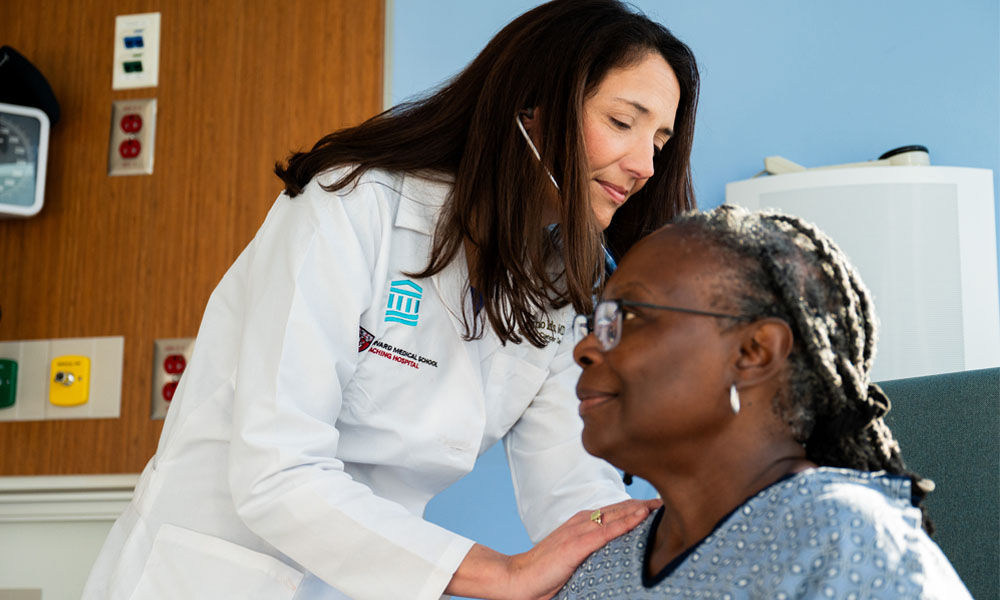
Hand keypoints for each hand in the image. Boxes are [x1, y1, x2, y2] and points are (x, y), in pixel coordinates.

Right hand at [505, 498, 659, 599]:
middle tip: (666, 501)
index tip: (658, 506)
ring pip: (617, 515)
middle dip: (644, 505)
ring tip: (661, 505)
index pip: (615, 510)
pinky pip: (606, 531)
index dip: (637, 507)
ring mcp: (579, 531)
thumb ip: (593, 549)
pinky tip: (641, 517)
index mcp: (582, 523)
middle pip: (620, 508)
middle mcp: (582, 521)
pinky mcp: (577, 544)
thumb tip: (615, 553)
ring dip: (641, 509)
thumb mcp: (574, 555)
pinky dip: (625, 522)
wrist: (520, 578)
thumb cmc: (546, 571)